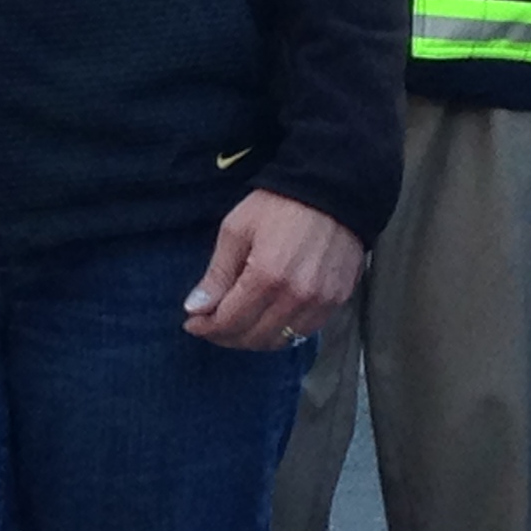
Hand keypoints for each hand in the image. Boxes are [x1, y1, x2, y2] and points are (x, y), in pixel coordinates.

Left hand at [182, 189, 362, 351]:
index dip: (207, 328)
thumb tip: (195, 308)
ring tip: (235, 326)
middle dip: (226, 337)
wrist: (331, 190)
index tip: (192, 324)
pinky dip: (281, 332)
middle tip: (209, 327)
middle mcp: (297, 296)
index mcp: (267, 276)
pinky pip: (306, 331)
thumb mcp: (236, 231)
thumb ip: (217, 274)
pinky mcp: (339, 300)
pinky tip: (266, 320)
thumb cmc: (277, 205)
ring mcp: (322, 301)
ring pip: (281, 340)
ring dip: (253, 339)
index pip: (231, 321)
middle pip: (254, 337)